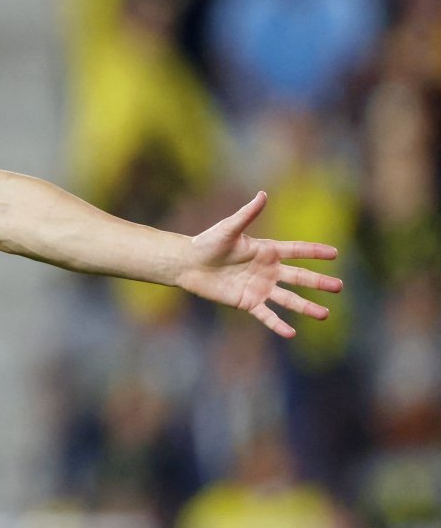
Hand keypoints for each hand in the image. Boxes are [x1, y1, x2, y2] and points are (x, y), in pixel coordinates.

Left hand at [180, 191, 342, 337]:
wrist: (188, 264)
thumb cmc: (207, 243)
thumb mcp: (229, 229)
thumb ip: (247, 214)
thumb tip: (262, 194)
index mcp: (267, 251)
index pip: (297, 251)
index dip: (315, 252)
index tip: (335, 253)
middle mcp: (268, 270)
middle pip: (299, 277)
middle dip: (319, 282)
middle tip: (339, 287)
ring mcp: (260, 287)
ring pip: (288, 299)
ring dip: (306, 307)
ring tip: (324, 315)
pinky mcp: (248, 301)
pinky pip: (266, 315)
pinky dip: (278, 324)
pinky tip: (291, 333)